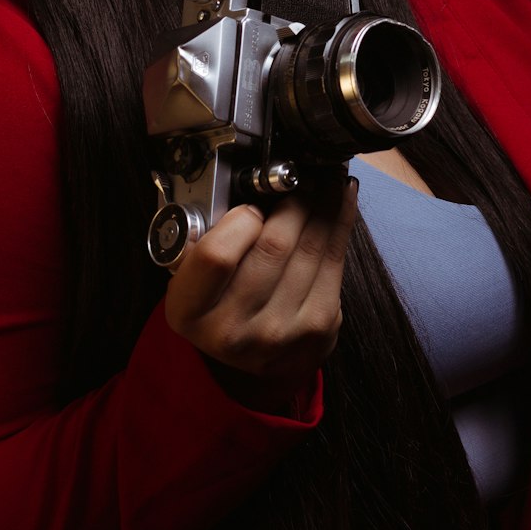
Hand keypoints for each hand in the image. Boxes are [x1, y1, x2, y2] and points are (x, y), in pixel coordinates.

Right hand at [163, 176, 356, 395]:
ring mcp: (280, 333)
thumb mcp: (189, 273)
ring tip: (329, 180)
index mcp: (190, 312)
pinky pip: (336, 263)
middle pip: (274, 246)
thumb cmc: (215, 301)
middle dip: (296, 199)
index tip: (254, 204)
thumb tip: (259, 189)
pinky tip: (341, 203)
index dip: (240, 220)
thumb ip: (208, 237)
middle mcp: (234, 329)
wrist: (245, 355)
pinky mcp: (319, 330)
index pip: (218, 255)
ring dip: (326, 204)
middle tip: (305, 174)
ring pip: (312, 249)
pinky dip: (341, 225)